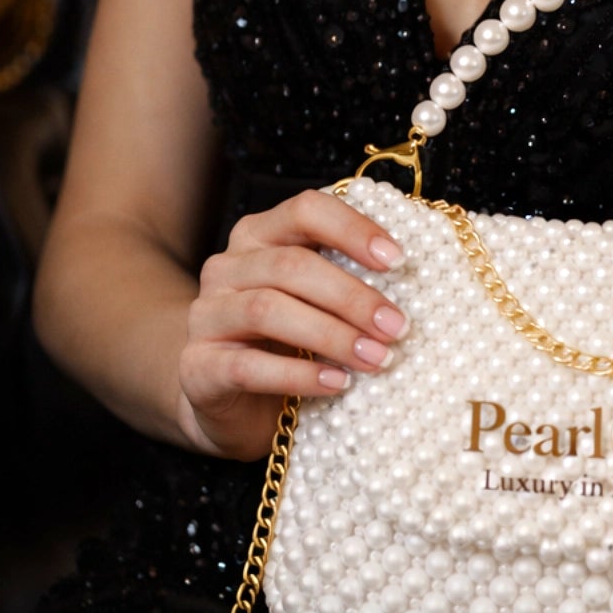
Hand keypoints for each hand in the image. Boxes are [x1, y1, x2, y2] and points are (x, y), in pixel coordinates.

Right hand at [178, 189, 409, 459]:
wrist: (229, 403)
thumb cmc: (288, 343)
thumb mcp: (318, 302)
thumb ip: (348, 279)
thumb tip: (415, 278)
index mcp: (260, 236)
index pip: (306, 210)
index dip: (353, 229)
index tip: (398, 260)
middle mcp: (227, 267)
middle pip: (291, 266)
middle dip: (352, 296)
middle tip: (397, 327)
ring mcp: (206, 315)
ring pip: (268, 310)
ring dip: (332, 335)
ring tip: (377, 359)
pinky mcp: (198, 366)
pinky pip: (248, 365)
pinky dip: (299, 374)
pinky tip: (336, 383)